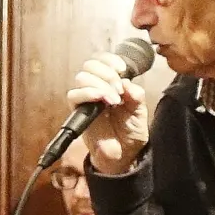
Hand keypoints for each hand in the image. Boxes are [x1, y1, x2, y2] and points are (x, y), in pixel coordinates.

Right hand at [66, 53, 149, 173]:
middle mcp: (96, 88)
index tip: (122, 69)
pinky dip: (88, 93)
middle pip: (90, 65)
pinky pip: (74, 95)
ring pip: (82, 77)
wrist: (124, 155)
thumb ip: (136, 95)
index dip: (110, 59)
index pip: (102, 60)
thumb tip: (127, 82)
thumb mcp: (140, 111)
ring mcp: (86, 100)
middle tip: (119, 88)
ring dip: (100, 84)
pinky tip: (102, 100)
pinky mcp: (78, 112)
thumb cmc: (130, 132)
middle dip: (107, 73)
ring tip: (114, 99)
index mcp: (111, 84)